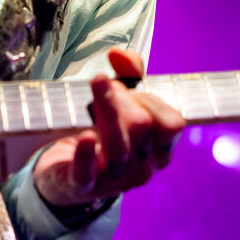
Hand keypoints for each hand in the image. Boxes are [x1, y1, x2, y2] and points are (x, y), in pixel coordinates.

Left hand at [32, 47, 183, 213]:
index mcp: (160, 149)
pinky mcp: (83, 186)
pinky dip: (86, 154)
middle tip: (101, 83)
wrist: (67, 174)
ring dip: (106, 109)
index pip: (172, 124)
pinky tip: (85, 136)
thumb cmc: (103, 133)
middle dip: (123, 97)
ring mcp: (115, 180)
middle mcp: (143, 167)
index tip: (129, 87)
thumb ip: (128, 74)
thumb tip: (118, 53)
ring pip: (118, 147)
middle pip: (142, 126)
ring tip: (95, 84)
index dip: (151, 99)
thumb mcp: (121, 102)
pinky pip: (87, 173)